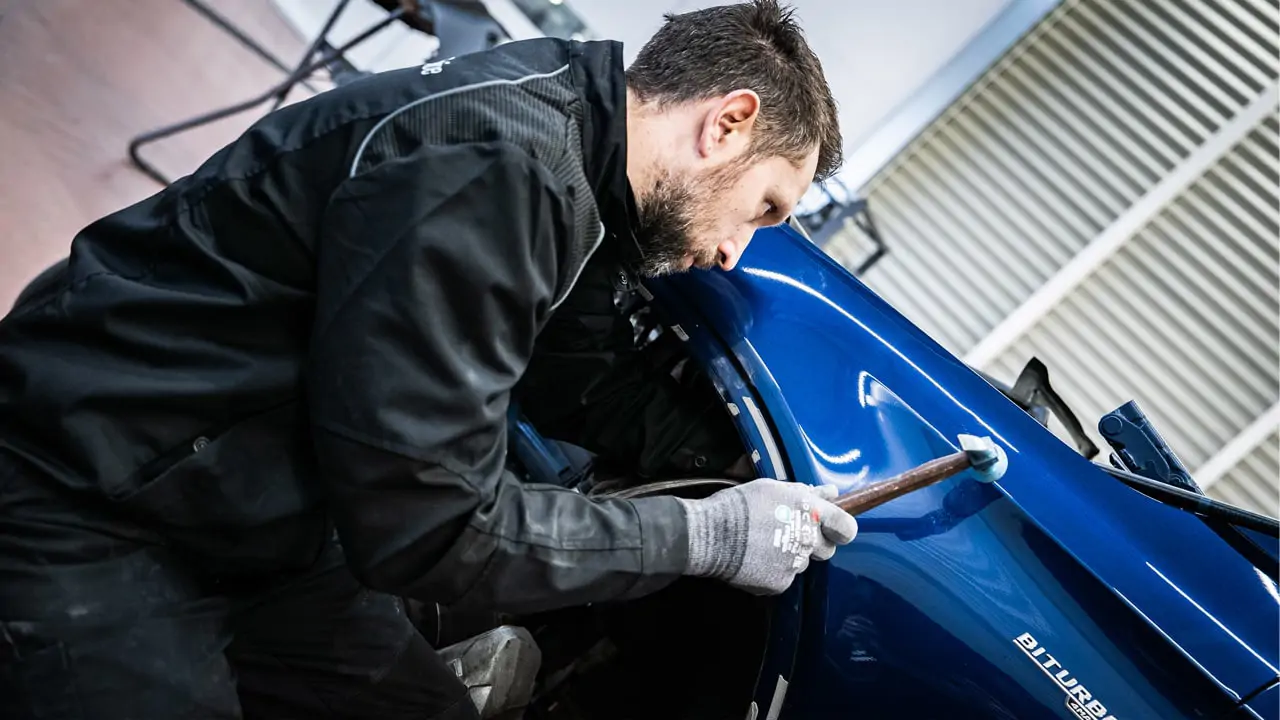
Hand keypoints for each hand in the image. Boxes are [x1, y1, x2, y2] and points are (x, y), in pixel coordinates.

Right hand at [677, 479, 857, 594]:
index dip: (842, 529)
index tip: (834, 530)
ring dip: (789, 556)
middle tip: (788, 535)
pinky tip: (754, 559)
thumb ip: (807, 493)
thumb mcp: (774, 489)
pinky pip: (783, 578)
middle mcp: (806, 538)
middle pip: (826, 549)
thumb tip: (832, 493)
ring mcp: (794, 563)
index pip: (846, 527)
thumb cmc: (738, 506)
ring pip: (802, 563)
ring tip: (762, 545)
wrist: (710, 535)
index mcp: (808, 511)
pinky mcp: (779, 582)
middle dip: (813, 544)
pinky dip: (772, 571)